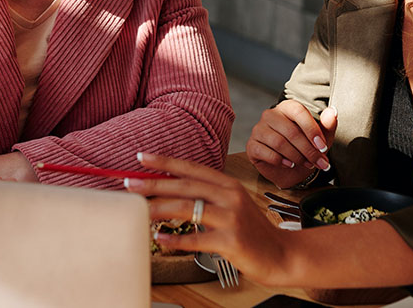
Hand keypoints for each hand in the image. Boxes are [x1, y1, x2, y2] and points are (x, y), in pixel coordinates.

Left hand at [125, 153, 292, 285]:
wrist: (282, 255)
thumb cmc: (252, 231)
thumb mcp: (232, 204)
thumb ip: (206, 196)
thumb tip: (168, 190)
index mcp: (228, 184)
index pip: (191, 168)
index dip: (165, 162)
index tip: (141, 157)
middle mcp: (230, 196)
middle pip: (185, 185)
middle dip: (154, 183)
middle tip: (129, 184)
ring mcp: (231, 218)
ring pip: (188, 208)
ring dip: (159, 209)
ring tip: (139, 210)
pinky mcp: (232, 241)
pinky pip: (197, 239)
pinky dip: (176, 239)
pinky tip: (160, 238)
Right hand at [246, 101, 336, 187]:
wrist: (292, 170)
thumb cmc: (306, 149)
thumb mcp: (321, 138)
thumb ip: (327, 125)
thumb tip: (333, 112)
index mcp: (287, 108)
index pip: (298, 112)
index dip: (312, 130)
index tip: (323, 147)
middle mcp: (270, 115)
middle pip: (290, 131)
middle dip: (308, 150)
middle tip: (319, 162)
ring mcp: (258, 129)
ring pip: (278, 142)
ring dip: (296, 156)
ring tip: (306, 164)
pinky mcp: (252, 146)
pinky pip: (265, 152)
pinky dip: (280, 161)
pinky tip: (289, 164)